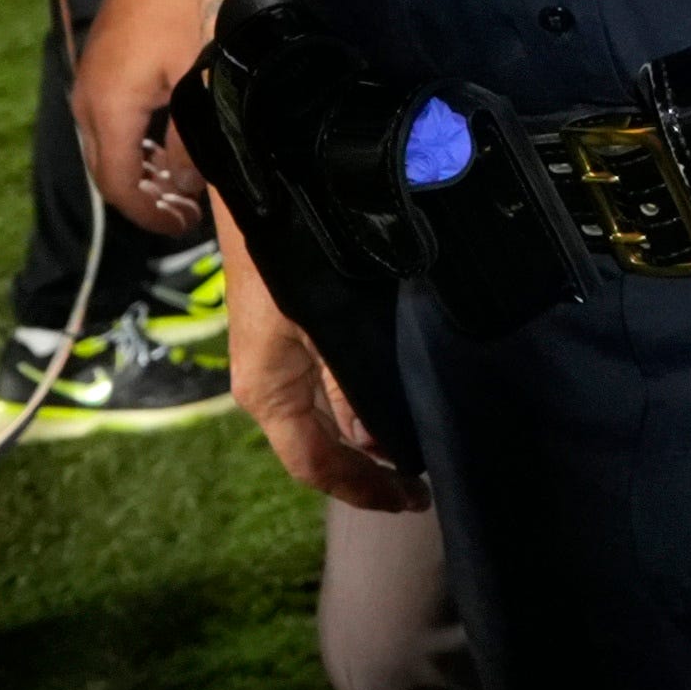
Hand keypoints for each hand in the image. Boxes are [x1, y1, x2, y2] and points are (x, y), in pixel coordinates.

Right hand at [70, 0, 216, 246]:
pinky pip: (120, 112)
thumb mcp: (200, 76)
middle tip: (189, 212)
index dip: (151, 215)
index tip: (184, 228)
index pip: (118, 187)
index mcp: (105, 108)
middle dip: (147, 196)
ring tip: (189, 180)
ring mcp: (97, 72)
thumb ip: (194, 139)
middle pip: (110, 167)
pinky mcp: (112, 54)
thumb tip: (190, 181)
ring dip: (147, 166)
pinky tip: (177, 134)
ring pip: (114, 138)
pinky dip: (145, 135)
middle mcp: (90, 95)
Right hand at [212, 228, 418, 512]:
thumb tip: (383, 442)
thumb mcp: (324, 325)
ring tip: (423, 446)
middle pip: (324, 446)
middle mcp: (272, 385)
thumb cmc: (286, 256)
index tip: (410, 502)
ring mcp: (283, 360)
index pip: (314, 465)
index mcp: (267, 392)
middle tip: (426, 481)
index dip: (361, 490)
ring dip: (373, 435)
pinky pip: (332, 385)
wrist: (264, 188)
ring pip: (332, 416)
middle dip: (372, 468)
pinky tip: (401, 399)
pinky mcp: (295, 334)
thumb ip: (352, 383)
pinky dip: (365, 402)